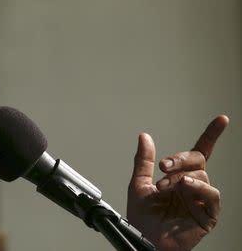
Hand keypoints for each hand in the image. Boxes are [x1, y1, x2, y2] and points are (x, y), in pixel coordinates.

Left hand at [127, 115, 228, 250]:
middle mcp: (191, 187)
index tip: (222, 120)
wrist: (143, 239)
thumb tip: (144, 137)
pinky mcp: (207, 215)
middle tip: (163, 166)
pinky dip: (199, 187)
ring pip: (201, 175)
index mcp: (178, 178)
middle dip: (180, 159)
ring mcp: (200, 200)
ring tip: (164, 186)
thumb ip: (143, 161)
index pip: (197, 154)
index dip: (210, 136)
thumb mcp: (138, 184)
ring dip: (180, 177)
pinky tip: (184, 187)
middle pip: (197, 160)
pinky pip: (212, 195)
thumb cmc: (142, 218)